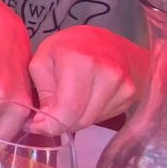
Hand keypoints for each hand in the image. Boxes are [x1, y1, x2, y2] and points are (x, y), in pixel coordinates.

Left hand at [29, 26, 144, 130]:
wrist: (106, 41)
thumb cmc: (68, 49)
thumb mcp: (43, 61)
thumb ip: (43, 92)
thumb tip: (42, 124)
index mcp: (80, 61)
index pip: (69, 108)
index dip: (51, 124)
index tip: (36, 126)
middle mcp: (107, 72)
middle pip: (82, 119)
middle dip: (60, 124)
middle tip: (47, 117)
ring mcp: (123, 84)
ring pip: (92, 121)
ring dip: (74, 120)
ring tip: (66, 103)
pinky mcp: (130, 94)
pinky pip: (104, 116)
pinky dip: (89, 115)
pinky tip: (85, 99)